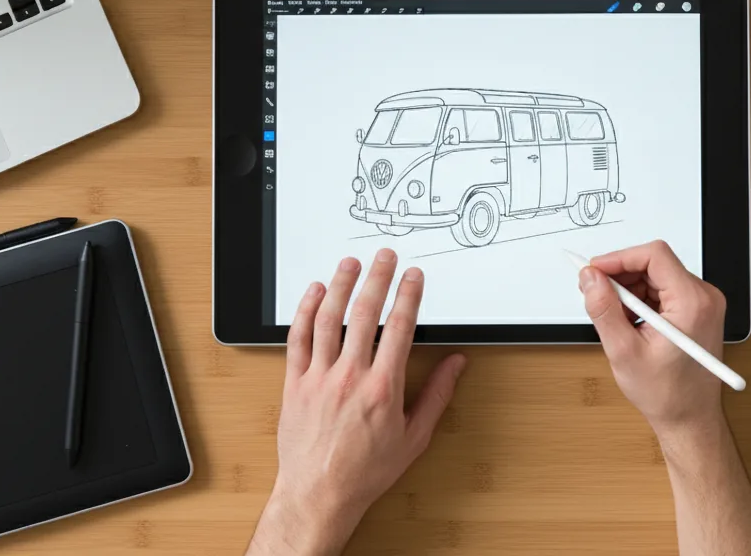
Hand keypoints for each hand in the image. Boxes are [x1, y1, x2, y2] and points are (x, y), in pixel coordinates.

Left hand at [247, 249, 466, 555]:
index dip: (409, 295)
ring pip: (329, 318)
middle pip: (365, 313)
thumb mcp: (414, 437)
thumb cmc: (365, 471)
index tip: (413, 276)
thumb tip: (456, 365)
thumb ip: (436, 395)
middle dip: (377, 278)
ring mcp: (319, 377)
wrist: (319, 493)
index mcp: (383, 387)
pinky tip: (314, 293)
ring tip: (350, 264)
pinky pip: (297, 338)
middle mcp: (350, 376)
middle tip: (384, 257)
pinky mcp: (294, 383)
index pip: (400, 327)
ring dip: (341, 285)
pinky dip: (305, 311)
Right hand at [580, 240, 726, 440]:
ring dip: (629, 291)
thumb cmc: (667, 394)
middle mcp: (704, 298)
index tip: (595, 271)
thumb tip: (590, 278)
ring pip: (656, 277)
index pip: (654, 256)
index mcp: (693, 303)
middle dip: (621, 277)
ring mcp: (703, 304)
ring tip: (616, 320)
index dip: (619, 258)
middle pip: (654, 264)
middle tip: (596, 295)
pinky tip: (631, 325)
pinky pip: (663, 291)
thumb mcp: (624, 351)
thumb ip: (604, 310)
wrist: (690, 419)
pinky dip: (641, 302)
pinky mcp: (697, 311)